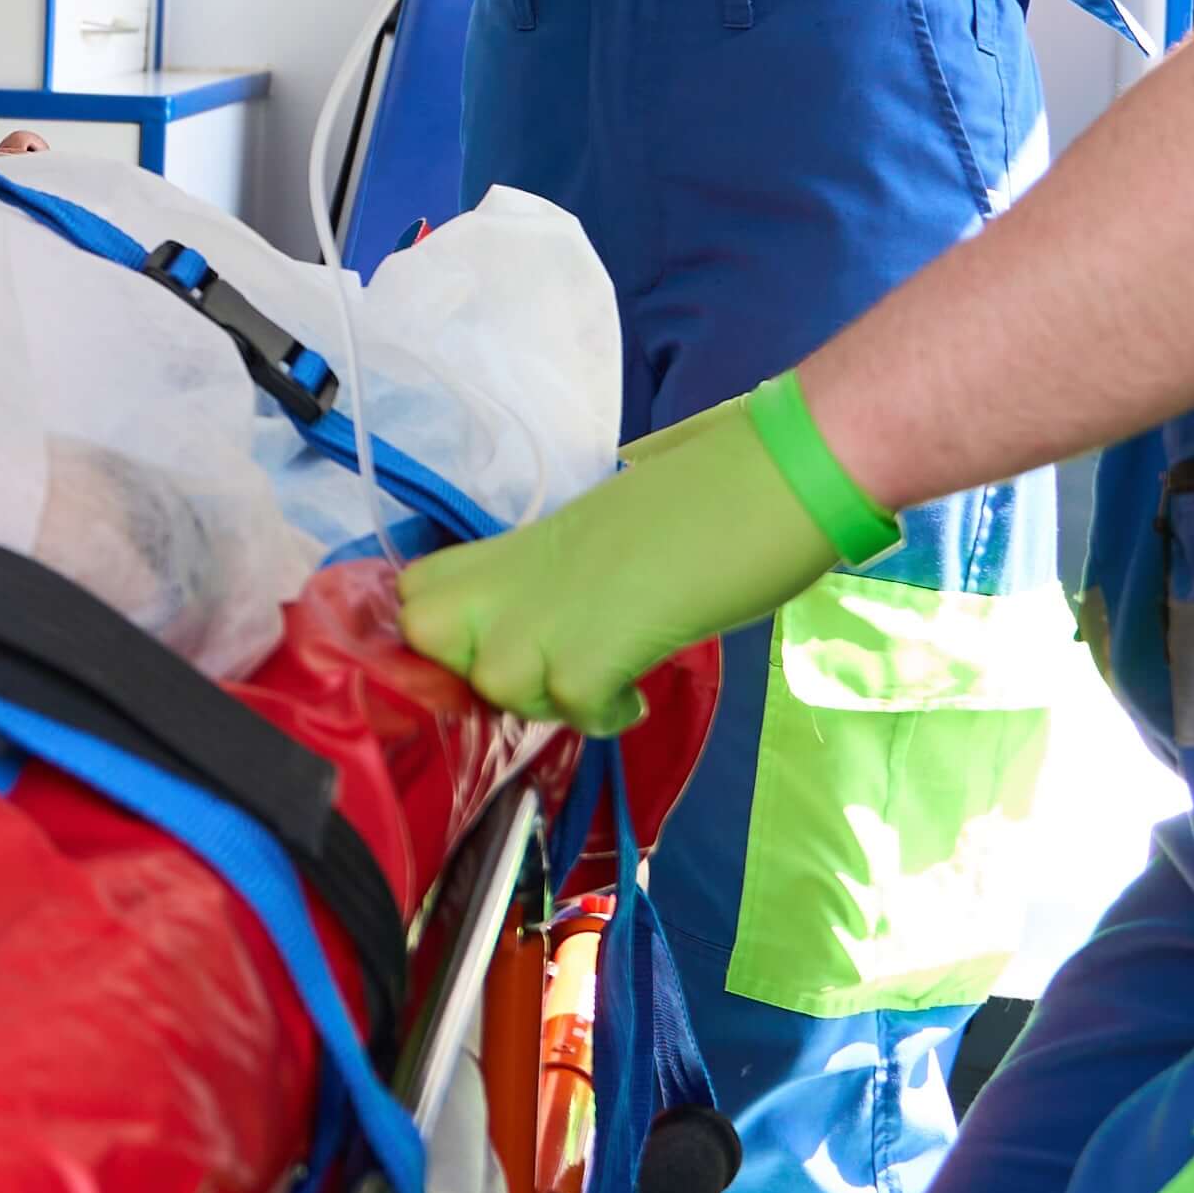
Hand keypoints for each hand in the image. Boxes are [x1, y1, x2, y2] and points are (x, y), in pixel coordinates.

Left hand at [392, 374, 893, 731]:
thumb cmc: (711, 498)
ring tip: (603, 681)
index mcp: (521, 544)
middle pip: (425, 632)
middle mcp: (520, 573)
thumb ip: (555, 581)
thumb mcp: (602, 541)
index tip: (486, 653)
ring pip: (494, 682)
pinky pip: (572, 709)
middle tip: (540, 673)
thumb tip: (550, 625)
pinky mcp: (597, 648)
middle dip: (465, 669)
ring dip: (547, 700)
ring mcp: (552, 609)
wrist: (776, 476)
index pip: (417, 589)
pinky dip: (605, 716)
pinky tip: (637, 694)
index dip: (436, 633)